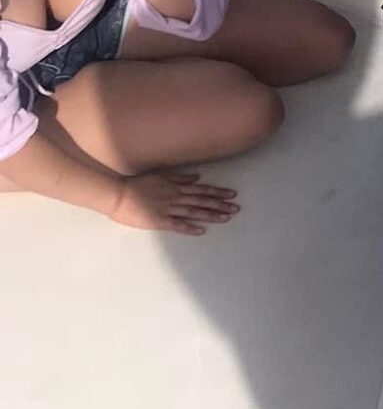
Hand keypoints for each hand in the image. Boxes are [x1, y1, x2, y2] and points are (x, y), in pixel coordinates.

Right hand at [111, 170, 238, 235]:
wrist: (119, 194)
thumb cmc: (138, 185)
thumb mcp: (161, 177)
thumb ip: (180, 178)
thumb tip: (197, 177)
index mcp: (176, 187)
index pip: (202, 190)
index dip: (218, 192)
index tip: (232, 194)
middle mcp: (176, 197)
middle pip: (202, 201)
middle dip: (220, 204)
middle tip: (236, 208)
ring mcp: (168, 209)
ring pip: (194, 212)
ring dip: (210, 215)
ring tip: (226, 218)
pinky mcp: (158, 221)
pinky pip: (177, 225)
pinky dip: (190, 227)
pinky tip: (202, 231)